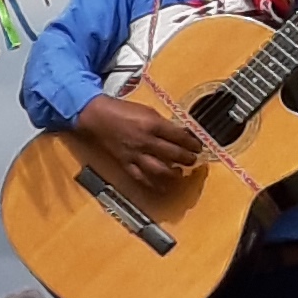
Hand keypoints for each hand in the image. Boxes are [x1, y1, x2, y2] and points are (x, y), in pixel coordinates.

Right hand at [73, 87, 209, 192]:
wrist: (98, 117)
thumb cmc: (123, 111)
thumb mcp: (147, 111)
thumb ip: (163, 124)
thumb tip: (181, 134)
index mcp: (152, 125)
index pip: (179, 137)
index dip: (192, 143)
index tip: (198, 146)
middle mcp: (146, 141)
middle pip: (173, 154)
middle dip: (187, 159)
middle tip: (194, 160)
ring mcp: (135, 155)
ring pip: (159, 170)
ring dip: (174, 174)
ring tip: (180, 173)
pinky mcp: (126, 164)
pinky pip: (141, 178)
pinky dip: (153, 184)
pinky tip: (162, 186)